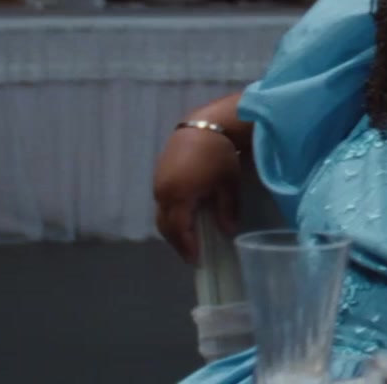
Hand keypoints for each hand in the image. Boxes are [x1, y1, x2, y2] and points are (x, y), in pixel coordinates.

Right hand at [152, 126, 242, 264]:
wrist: (204, 125)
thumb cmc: (219, 155)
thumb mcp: (228, 184)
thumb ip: (227, 210)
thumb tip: (228, 233)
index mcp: (179, 196)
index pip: (180, 230)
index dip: (187, 247)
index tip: (197, 261)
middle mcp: (163, 193)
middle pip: (166, 226)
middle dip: (178, 242)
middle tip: (192, 254)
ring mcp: (158, 183)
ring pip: (161, 215)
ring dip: (173, 229)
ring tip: (188, 239)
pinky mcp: (158, 175)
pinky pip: (161, 203)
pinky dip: (171, 215)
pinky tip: (184, 217)